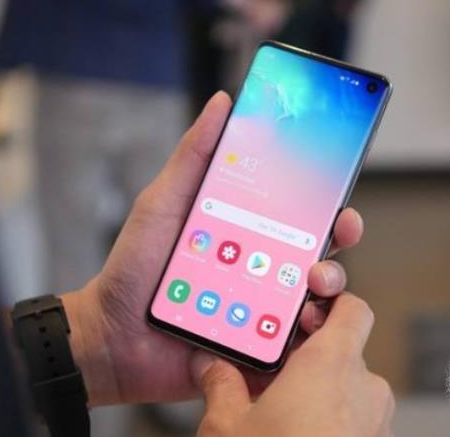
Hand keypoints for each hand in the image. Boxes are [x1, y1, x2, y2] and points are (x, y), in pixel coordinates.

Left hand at [60, 91, 364, 405]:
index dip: (327, 206)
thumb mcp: (162, 202)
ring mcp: (260, 309)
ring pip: (315, 297)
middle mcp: (261, 268)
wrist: (109, 335)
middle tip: (339, 234)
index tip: (339, 200)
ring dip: (329, 287)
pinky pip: (294, 341)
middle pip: (318, 253)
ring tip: (314, 285)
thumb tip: (222, 103)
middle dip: (340, 242)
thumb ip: (193, 156)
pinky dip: (307, 335)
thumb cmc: (133, 266)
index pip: (298, 215)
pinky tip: (301, 327)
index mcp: (246, 232)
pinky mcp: (255, 346)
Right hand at [192, 293, 394, 436]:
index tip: (303, 313)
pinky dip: (334, 425)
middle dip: (310, 363)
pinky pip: (358, 423)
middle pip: (344, 352)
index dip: (330, 304)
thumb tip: (209, 365)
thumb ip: (220, 384)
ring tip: (281, 417)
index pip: (351, 308)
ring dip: (322, 398)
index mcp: (331, 363)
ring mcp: (378, 423)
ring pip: (350, 392)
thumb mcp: (227, 426)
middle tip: (274, 376)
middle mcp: (365, 387)